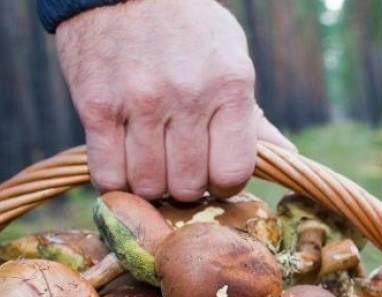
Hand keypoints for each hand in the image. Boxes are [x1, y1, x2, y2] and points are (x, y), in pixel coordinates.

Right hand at [56, 0, 293, 201]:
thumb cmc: (184, 25)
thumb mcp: (230, 56)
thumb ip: (251, 114)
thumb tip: (284, 156)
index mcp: (230, 85)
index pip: (233, 173)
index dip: (223, 184)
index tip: (212, 174)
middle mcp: (187, 96)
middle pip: (188, 186)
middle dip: (185, 186)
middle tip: (177, 167)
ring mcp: (140, 102)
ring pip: (147, 186)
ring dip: (149, 184)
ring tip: (150, 163)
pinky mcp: (96, 107)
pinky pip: (108, 174)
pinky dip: (115, 180)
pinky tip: (122, 164)